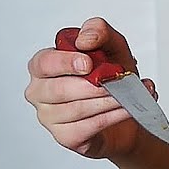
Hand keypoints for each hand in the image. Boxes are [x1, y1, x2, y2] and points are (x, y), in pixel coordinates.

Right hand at [25, 17, 157, 162]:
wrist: (128, 105)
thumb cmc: (111, 74)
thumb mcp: (112, 45)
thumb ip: (99, 31)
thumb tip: (85, 39)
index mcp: (44, 65)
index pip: (43, 63)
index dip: (64, 63)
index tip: (88, 63)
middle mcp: (40, 92)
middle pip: (59, 90)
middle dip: (94, 86)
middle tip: (119, 81)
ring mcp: (49, 117)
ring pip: (76, 109)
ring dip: (108, 101)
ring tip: (129, 94)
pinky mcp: (65, 137)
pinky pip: (87, 127)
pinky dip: (112, 116)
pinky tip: (125, 109)